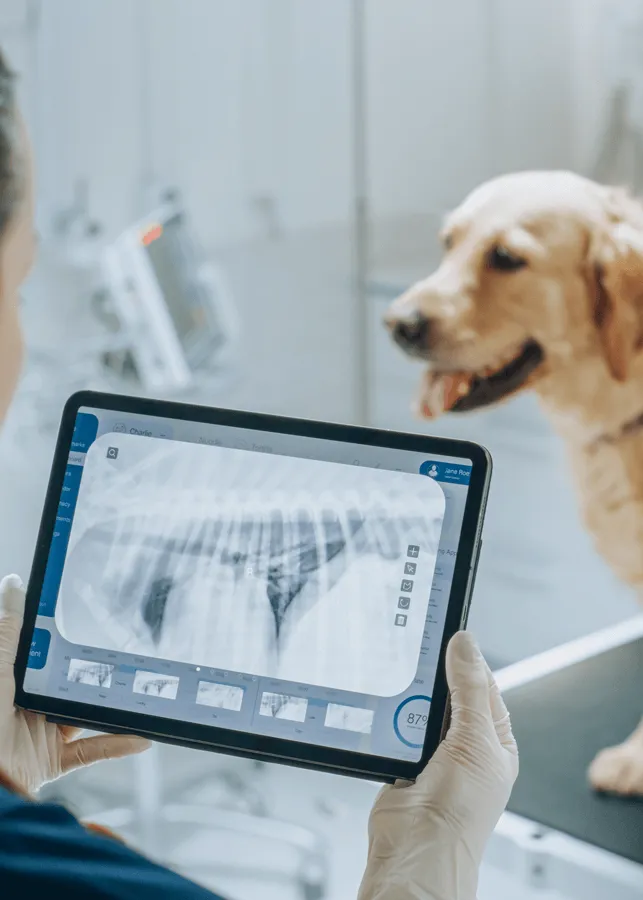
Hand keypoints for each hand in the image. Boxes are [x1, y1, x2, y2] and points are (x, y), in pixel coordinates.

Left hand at [0, 574, 149, 793]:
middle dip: (94, 668)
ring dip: (110, 704)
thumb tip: (14, 586)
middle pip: (67, 681)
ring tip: (138, 687)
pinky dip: (117, 744)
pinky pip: (91, 750)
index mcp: (12, 682)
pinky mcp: (51, 761)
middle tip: (124, 649)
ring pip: (83, 713)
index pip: (40, 652)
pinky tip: (140, 736)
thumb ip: (9, 633)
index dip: (60, 634)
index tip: (86, 614)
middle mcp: (27, 705)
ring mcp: (40, 733)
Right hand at [359, 631, 517, 899]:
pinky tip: (387, 710)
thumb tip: (466, 645)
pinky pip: (396, 727)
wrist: (416, 851)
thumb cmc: (458, 815)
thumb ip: (469, 689)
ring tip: (402, 685)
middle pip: (448, 694)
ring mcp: (434, 755)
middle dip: (434, 678)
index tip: (449, 635)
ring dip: (410, 700)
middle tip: (418, 655)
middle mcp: (466, 747)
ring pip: (419, 709)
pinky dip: (390, 718)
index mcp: (495, 741)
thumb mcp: (473, 740)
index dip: (467, 660)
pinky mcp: (404, 761)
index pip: (483, 685)